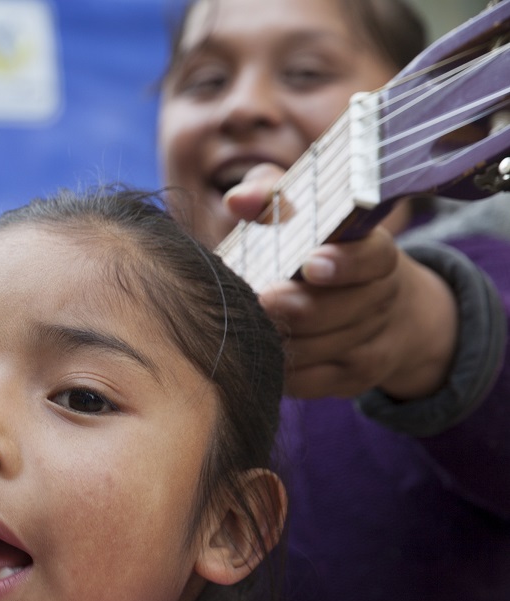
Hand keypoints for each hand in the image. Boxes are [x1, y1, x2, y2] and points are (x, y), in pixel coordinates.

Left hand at [225, 165, 458, 400]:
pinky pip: (310, 382)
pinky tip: (259, 354)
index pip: (373, 258)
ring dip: (281, 339)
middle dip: (299, 308)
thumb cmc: (322, 250)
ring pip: (320, 349)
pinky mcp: (353, 379)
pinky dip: (281, 370)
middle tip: (264, 300)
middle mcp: (381, 299)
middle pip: (338, 311)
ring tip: (249, 324)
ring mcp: (371, 343)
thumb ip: (273, 198)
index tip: (311, 263)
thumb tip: (238, 200)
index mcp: (377, 254)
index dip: (345, 263)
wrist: (382, 312)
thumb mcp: (305, 213)